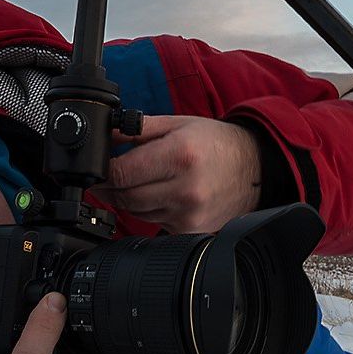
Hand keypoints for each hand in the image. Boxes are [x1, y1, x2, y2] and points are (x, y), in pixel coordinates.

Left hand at [94, 114, 264, 233]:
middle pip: (125, 197)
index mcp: (180, 156)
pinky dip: (148, 210)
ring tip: (140, 181)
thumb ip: (137, 129)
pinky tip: (159, 195)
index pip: (122, 172)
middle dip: (111, 187)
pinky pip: (153, 222)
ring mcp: (188, 214)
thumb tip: (104, 136)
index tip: (97, 169)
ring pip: (136, 212)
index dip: (103, 172)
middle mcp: (185, 189)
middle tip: (109, 177)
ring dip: (128, 199)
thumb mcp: (177, 124)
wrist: (254, 169)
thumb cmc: (216, 144)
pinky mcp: (190, 229)